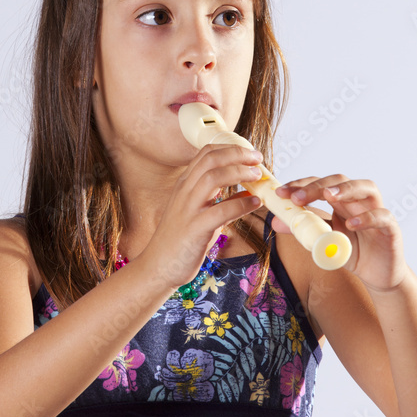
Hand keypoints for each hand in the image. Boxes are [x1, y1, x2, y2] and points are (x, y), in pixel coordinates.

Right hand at [139, 143, 263, 289]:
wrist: (158, 267)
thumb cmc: (180, 241)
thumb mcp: (201, 215)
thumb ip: (222, 202)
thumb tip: (248, 193)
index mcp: (185, 185)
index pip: (206, 153)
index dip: (230, 148)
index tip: (249, 153)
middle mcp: (184, 192)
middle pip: (211, 159)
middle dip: (238, 154)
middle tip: (258, 159)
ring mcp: (188, 209)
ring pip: (213, 177)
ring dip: (239, 172)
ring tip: (258, 176)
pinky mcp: (195, 229)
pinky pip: (221, 211)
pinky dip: (242, 204)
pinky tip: (255, 203)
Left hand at [273, 175, 406, 290]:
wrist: (378, 275)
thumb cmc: (351, 252)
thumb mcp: (322, 242)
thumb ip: (302, 230)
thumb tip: (275, 222)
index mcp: (341, 201)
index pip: (320, 184)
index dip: (301, 185)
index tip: (281, 193)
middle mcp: (359, 201)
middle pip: (340, 181)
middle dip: (317, 186)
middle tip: (297, 198)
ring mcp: (376, 211)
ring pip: (367, 188)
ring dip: (346, 189)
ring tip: (328, 195)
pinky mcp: (390, 228)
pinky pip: (382, 216)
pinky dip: (368, 217)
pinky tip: (352, 224)